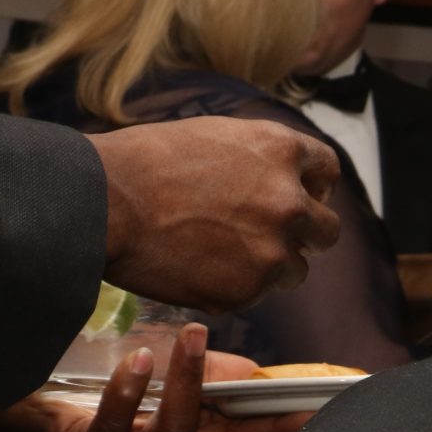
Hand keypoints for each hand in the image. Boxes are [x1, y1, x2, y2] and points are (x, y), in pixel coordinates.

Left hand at [0, 323, 310, 431]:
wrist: (4, 417)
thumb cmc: (81, 395)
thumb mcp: (150, 378)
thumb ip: (197, 378)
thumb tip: (252, 372)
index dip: (289, 425)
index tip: (326, 407)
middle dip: (267, 422)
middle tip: (297, 393)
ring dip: (190, 384)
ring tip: (194, 335)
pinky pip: (115, 427)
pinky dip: (131, 392)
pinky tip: (140, 359)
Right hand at [90, 117, 342, 312]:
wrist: (103, 203)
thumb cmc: (143, 163)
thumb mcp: (214, 137)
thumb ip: (260, 160)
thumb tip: (284, 180)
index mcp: (280, 151)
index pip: (328, 170)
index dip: (315, 185)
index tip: (304, 196)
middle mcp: (288, 202)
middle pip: (327, 230)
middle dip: (306, 235)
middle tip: (273, 236)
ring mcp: (271, 251)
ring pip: (295, 271)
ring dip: (271, 266)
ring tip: (223, 254)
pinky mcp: (247, 291)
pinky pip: (254, 294)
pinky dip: (232, 286)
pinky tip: (197, 268)